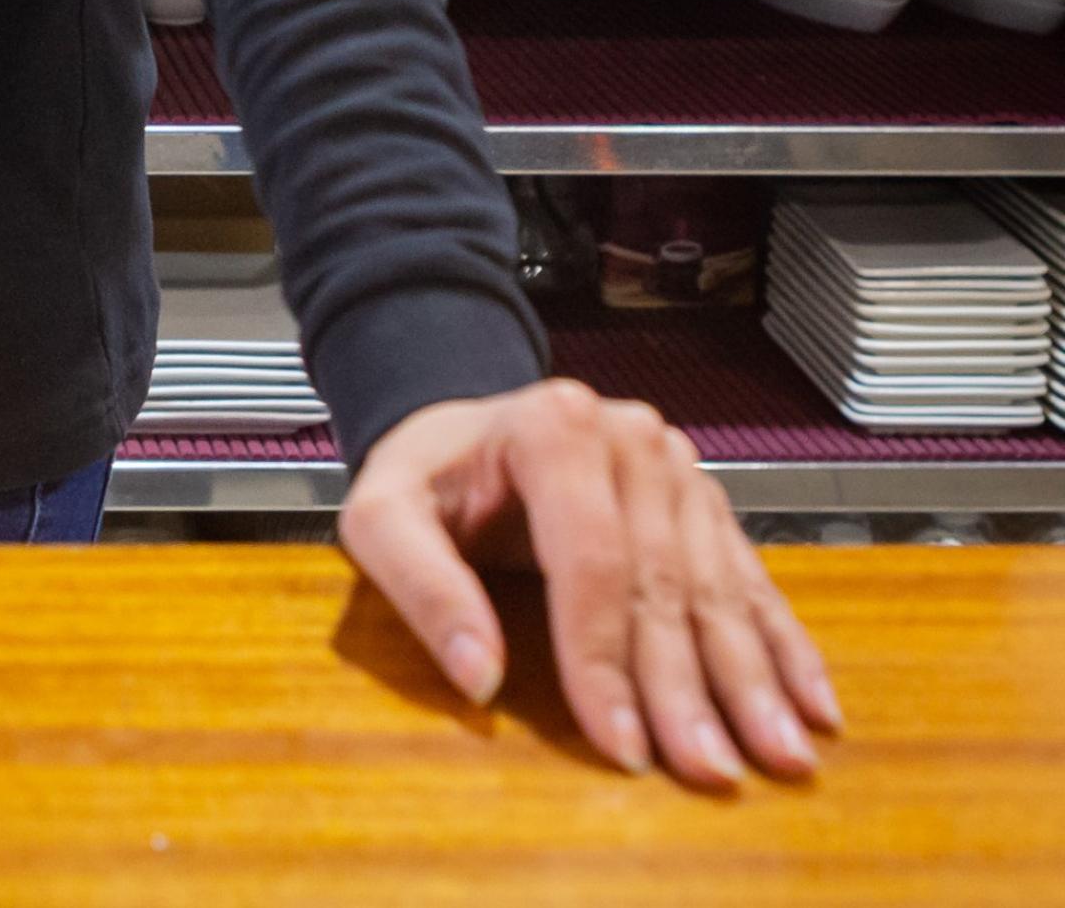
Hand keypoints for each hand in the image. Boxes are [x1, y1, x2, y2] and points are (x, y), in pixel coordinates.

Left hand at [338, 376, 842, 787]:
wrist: (463, 424)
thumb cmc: (428, 475)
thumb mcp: (383, 514)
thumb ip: (421, 585)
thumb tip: (478, 677)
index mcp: (552, 429)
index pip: (591, 561)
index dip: (606, 658)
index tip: (619, 742)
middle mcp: (626, 435)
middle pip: (663, 579)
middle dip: (689, 685)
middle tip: (711, 770)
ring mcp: (673, 462)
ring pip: (714, 583)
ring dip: (750, 675)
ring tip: (778, 754)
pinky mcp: (700, 493)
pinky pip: (747, 572)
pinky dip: (781, 639)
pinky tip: (811, 699)